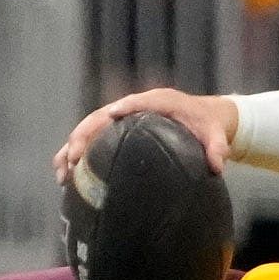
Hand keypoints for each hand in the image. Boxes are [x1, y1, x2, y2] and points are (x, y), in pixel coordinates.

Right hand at [54, 88, 238, 186]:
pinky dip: (77, 157)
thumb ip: (217, 147)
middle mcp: (134, 107)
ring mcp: (122, 118)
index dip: (122, 108)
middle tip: (72, 158)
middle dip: (84, 136)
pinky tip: (65, 178)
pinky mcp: (117, 131)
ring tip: (61, 173)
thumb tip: (217, 165)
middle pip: (102, 117)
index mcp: (158, 101)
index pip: (136, 102)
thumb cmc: (208, 125)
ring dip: (72, 149)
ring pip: (90, 130)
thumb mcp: (216, 135)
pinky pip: (93, 142)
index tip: (110, 116)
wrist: (204, 118)